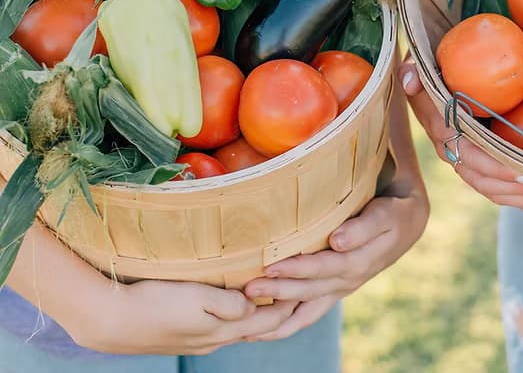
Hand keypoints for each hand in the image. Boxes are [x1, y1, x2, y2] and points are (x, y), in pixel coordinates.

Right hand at [69, 279, 298, 355]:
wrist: (111, 321)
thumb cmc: (155, 303)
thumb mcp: (196, 298)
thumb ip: (229, 304)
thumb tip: (253, 304)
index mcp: (223, 331)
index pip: (269, 320)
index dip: (290, 303)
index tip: (309, 284)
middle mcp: (216, 340)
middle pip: (259, 328)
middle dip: (281, 311)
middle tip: (302, 291)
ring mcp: (200, 341)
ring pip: (241, 330)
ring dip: (260, 316)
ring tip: (277, 298)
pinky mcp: (185, 336)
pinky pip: (223, 327)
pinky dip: (239, 317)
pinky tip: (238, 306)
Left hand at [242, 178, 428, 340]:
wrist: (406, 224)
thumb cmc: (393, 212)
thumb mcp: (385, 214)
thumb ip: (363, 227)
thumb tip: (338, 241)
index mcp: (359, 261)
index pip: (324, 267)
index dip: (297, 268)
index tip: (271, 266)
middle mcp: (347, 281)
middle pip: (309, 291)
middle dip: (278, 291)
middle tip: (247, 289)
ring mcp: (340, 289)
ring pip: (305, 310)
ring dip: (277, 317)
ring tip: (246, 321)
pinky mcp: (333, 292)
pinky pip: (308, 315)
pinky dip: (285, 326)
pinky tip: (261, 333)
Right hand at [401, 58, 522, 217]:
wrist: (429, 79)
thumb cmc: (432, 67)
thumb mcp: (419, 64)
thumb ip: (413, 70)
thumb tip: (411, 82)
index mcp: (442, 131)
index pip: (470, 157)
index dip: (497, 168)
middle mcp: (452, 152)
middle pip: (485, 183)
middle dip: (517, 191)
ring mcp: (465, 161)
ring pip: (493, 191)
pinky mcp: (478, 164)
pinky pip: (499, 190)